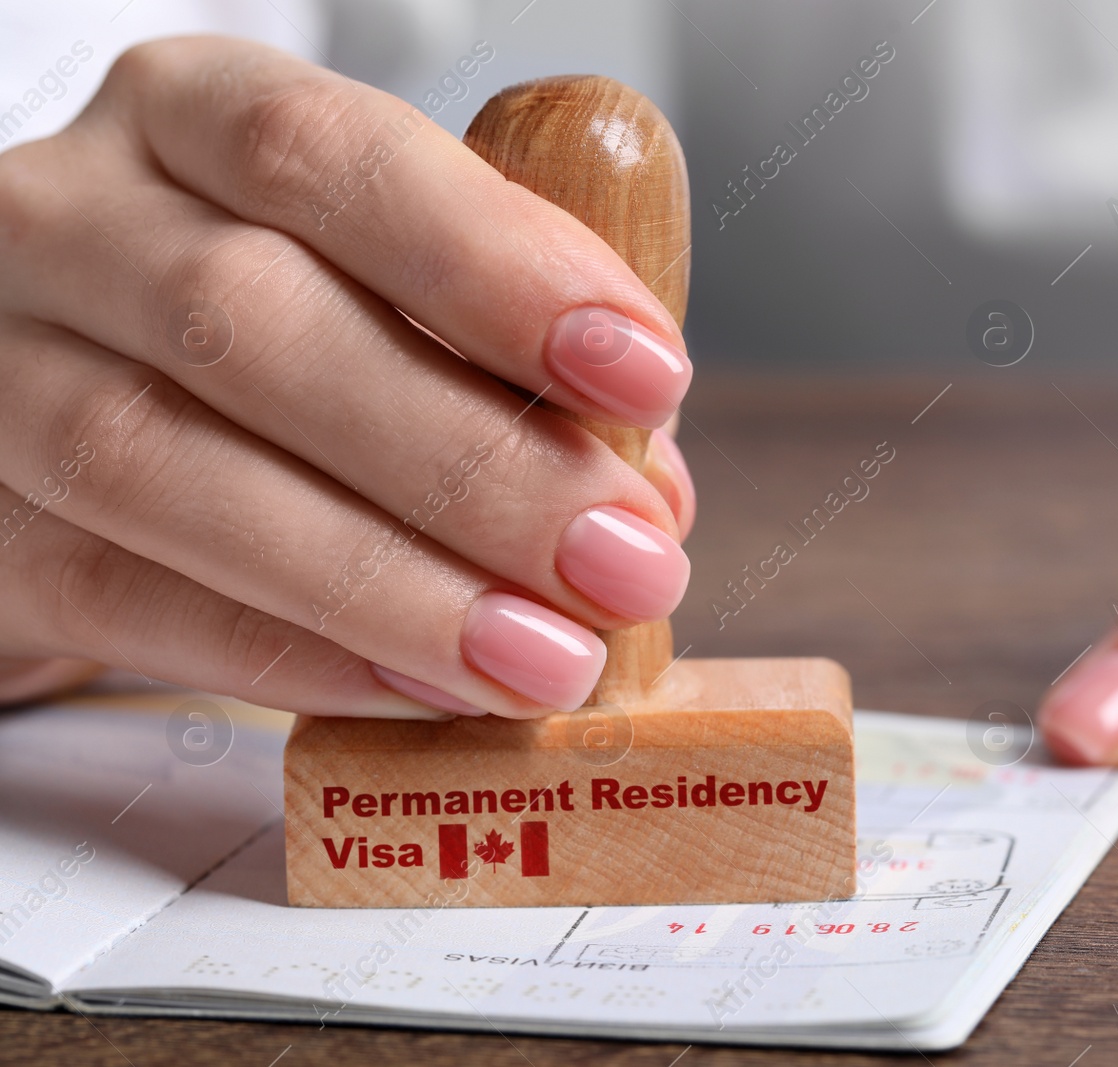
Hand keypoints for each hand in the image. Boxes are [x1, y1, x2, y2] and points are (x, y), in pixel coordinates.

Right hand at [0, 37, 694, 718]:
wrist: (56, 418)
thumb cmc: (265, 339)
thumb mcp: (380, 288)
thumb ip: (506, 356)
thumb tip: (642, 488)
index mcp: (188, 122)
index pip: (326, 158)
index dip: (495, 268)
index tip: (646, 372)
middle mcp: (64, 224)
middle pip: (250, 321)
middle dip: (468, 459)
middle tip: (621, 559)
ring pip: (165, 468)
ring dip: (389, 581)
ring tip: (542, 654)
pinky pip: (118, 599)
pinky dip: (291, 655)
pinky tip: (423, 688)